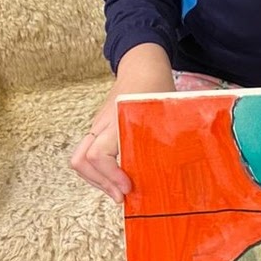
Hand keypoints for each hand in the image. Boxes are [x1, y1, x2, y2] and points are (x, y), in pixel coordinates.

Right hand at [70, 42, 174, 202]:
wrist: (142, 64)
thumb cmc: (155, 86)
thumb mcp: (166, 111)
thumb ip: (169, 138)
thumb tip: (180, 172)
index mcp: (117, 119)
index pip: (98, 154)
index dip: (110, 176)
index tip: (128, 187)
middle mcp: (101, 124)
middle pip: (81, 160)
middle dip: (100, 183)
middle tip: (122, 196)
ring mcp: (97, 125)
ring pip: (81, 158)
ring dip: (97, 179)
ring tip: (119, 190)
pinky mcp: (98, 128)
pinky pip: (88, 153)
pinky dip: (99, 169)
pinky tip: (118, 175)